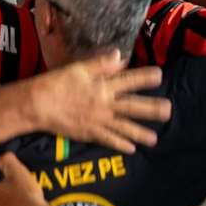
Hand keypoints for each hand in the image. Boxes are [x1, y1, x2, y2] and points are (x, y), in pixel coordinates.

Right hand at [33, 52, 170, 154]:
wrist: (38, 105)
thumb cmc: (57, 82)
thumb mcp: (79, 68)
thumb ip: (102, 64)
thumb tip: (121, 57)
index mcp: (103, 85)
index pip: (129, 80)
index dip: (145, 78)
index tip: (160, 75)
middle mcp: (104, 104)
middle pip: (132, 107)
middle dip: (151, 109)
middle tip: (168, 111)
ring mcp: (98, 121)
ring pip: (123, 127)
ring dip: (140, 133)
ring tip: (155, 139)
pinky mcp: (89, 133)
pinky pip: (108, 140)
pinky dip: (120, 144)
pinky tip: (132, 149)